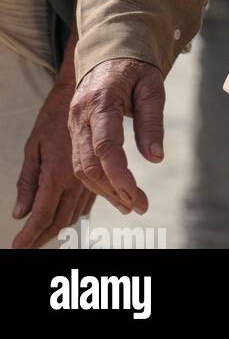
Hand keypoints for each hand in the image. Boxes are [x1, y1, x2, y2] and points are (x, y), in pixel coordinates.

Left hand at [11, 76, 94, 248]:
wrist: (84, 96)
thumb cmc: (53, 119)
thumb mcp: (33, 147)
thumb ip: (27, 181)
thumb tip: (19, 213)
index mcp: (57, 175)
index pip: (41, 216)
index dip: (29, 236)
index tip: (17, 248)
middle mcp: (75, 181)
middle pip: (59, 222)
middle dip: (42, 238)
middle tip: (27, 248)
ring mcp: (88, 178)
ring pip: (75, 215)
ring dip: (59, 230)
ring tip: (43, 239)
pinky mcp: (96, 173)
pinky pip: (87, 203)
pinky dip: (74, 216)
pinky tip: (67, 220)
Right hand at [68, 58, 164, 214]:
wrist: (109, 50)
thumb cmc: (135, 66)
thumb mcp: (152, 85)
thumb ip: (152, 120)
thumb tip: (156, 158)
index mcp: (101, 101)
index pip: (105, 146)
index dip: (119, 174)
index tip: (135, 194)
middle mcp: (81, 115)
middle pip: (89, 164)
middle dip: (113, 190)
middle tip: (139, 205)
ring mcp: (74, 124)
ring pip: (81, 168)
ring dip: (104, 190)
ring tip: (129, 204)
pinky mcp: (74, 130)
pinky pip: (80, 161)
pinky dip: (96, 180)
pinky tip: (115, 191)